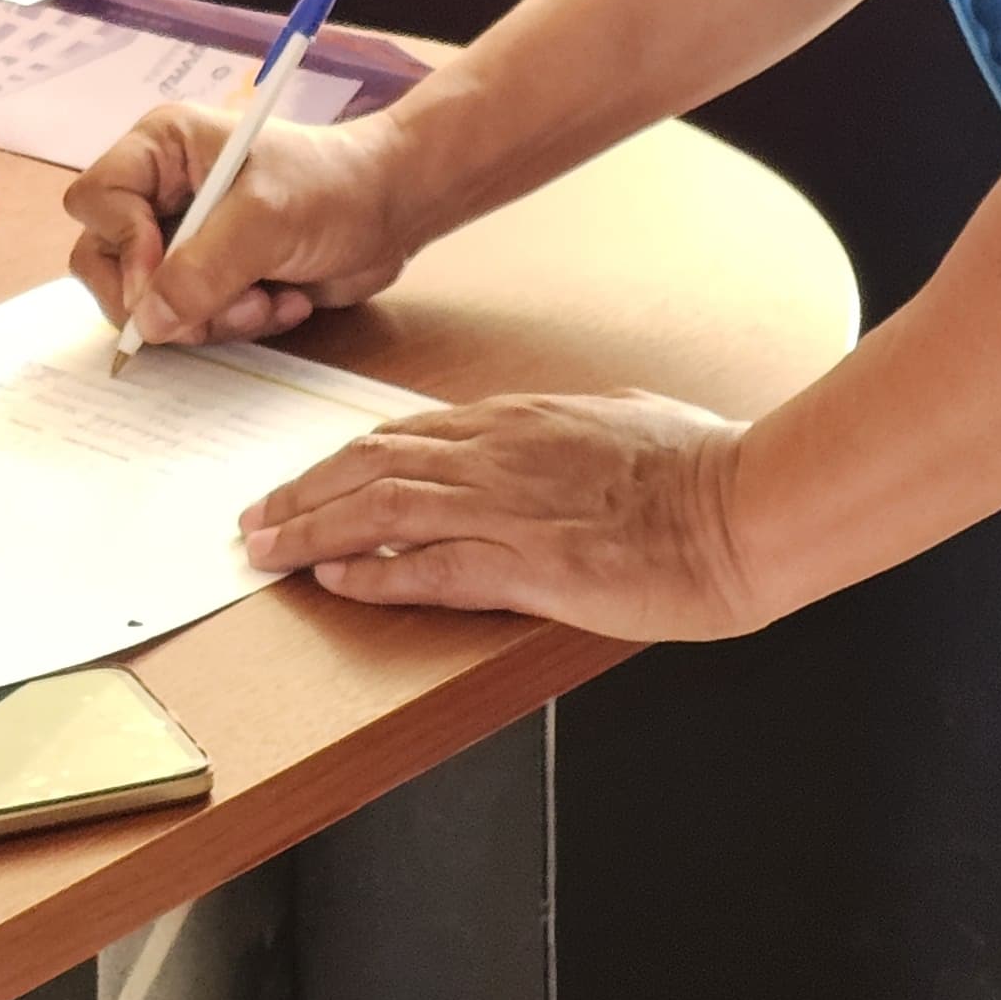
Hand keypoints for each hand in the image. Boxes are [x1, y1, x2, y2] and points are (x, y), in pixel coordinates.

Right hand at [62, 104, 414, 347]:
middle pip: (106, 261)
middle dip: (167, 296)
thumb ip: (202, 269)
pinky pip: (189, 320)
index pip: (96, 201)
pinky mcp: (208, 276)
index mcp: (161, 148)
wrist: (393, 211)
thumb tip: (148, 321)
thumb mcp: (266, 221)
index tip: (165, 279)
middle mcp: (161, 191)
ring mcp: (182, 237)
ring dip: (211, 316)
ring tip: (268, 297)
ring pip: (149, 303)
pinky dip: (235, 323)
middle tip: (220, 305)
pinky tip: (282, 299)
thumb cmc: (335, 186)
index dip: (123, 247)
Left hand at [238, 392, 764, 640]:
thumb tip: (538, 438)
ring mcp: (508, 507)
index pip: (399, 435)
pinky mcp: (529, 565)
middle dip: (301, 493)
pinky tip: (334, 580)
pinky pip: (430, 567)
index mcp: (517, 419)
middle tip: (255, 521)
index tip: (301, 482)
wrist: (745, 506)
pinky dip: (373, 572)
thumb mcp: (614, 422)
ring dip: (312, 530)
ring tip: (267, 551)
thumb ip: (560, 432)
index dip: (337, 461)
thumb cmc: (698, 465)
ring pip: (379, 509)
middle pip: (369, 465)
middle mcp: (497, 453)